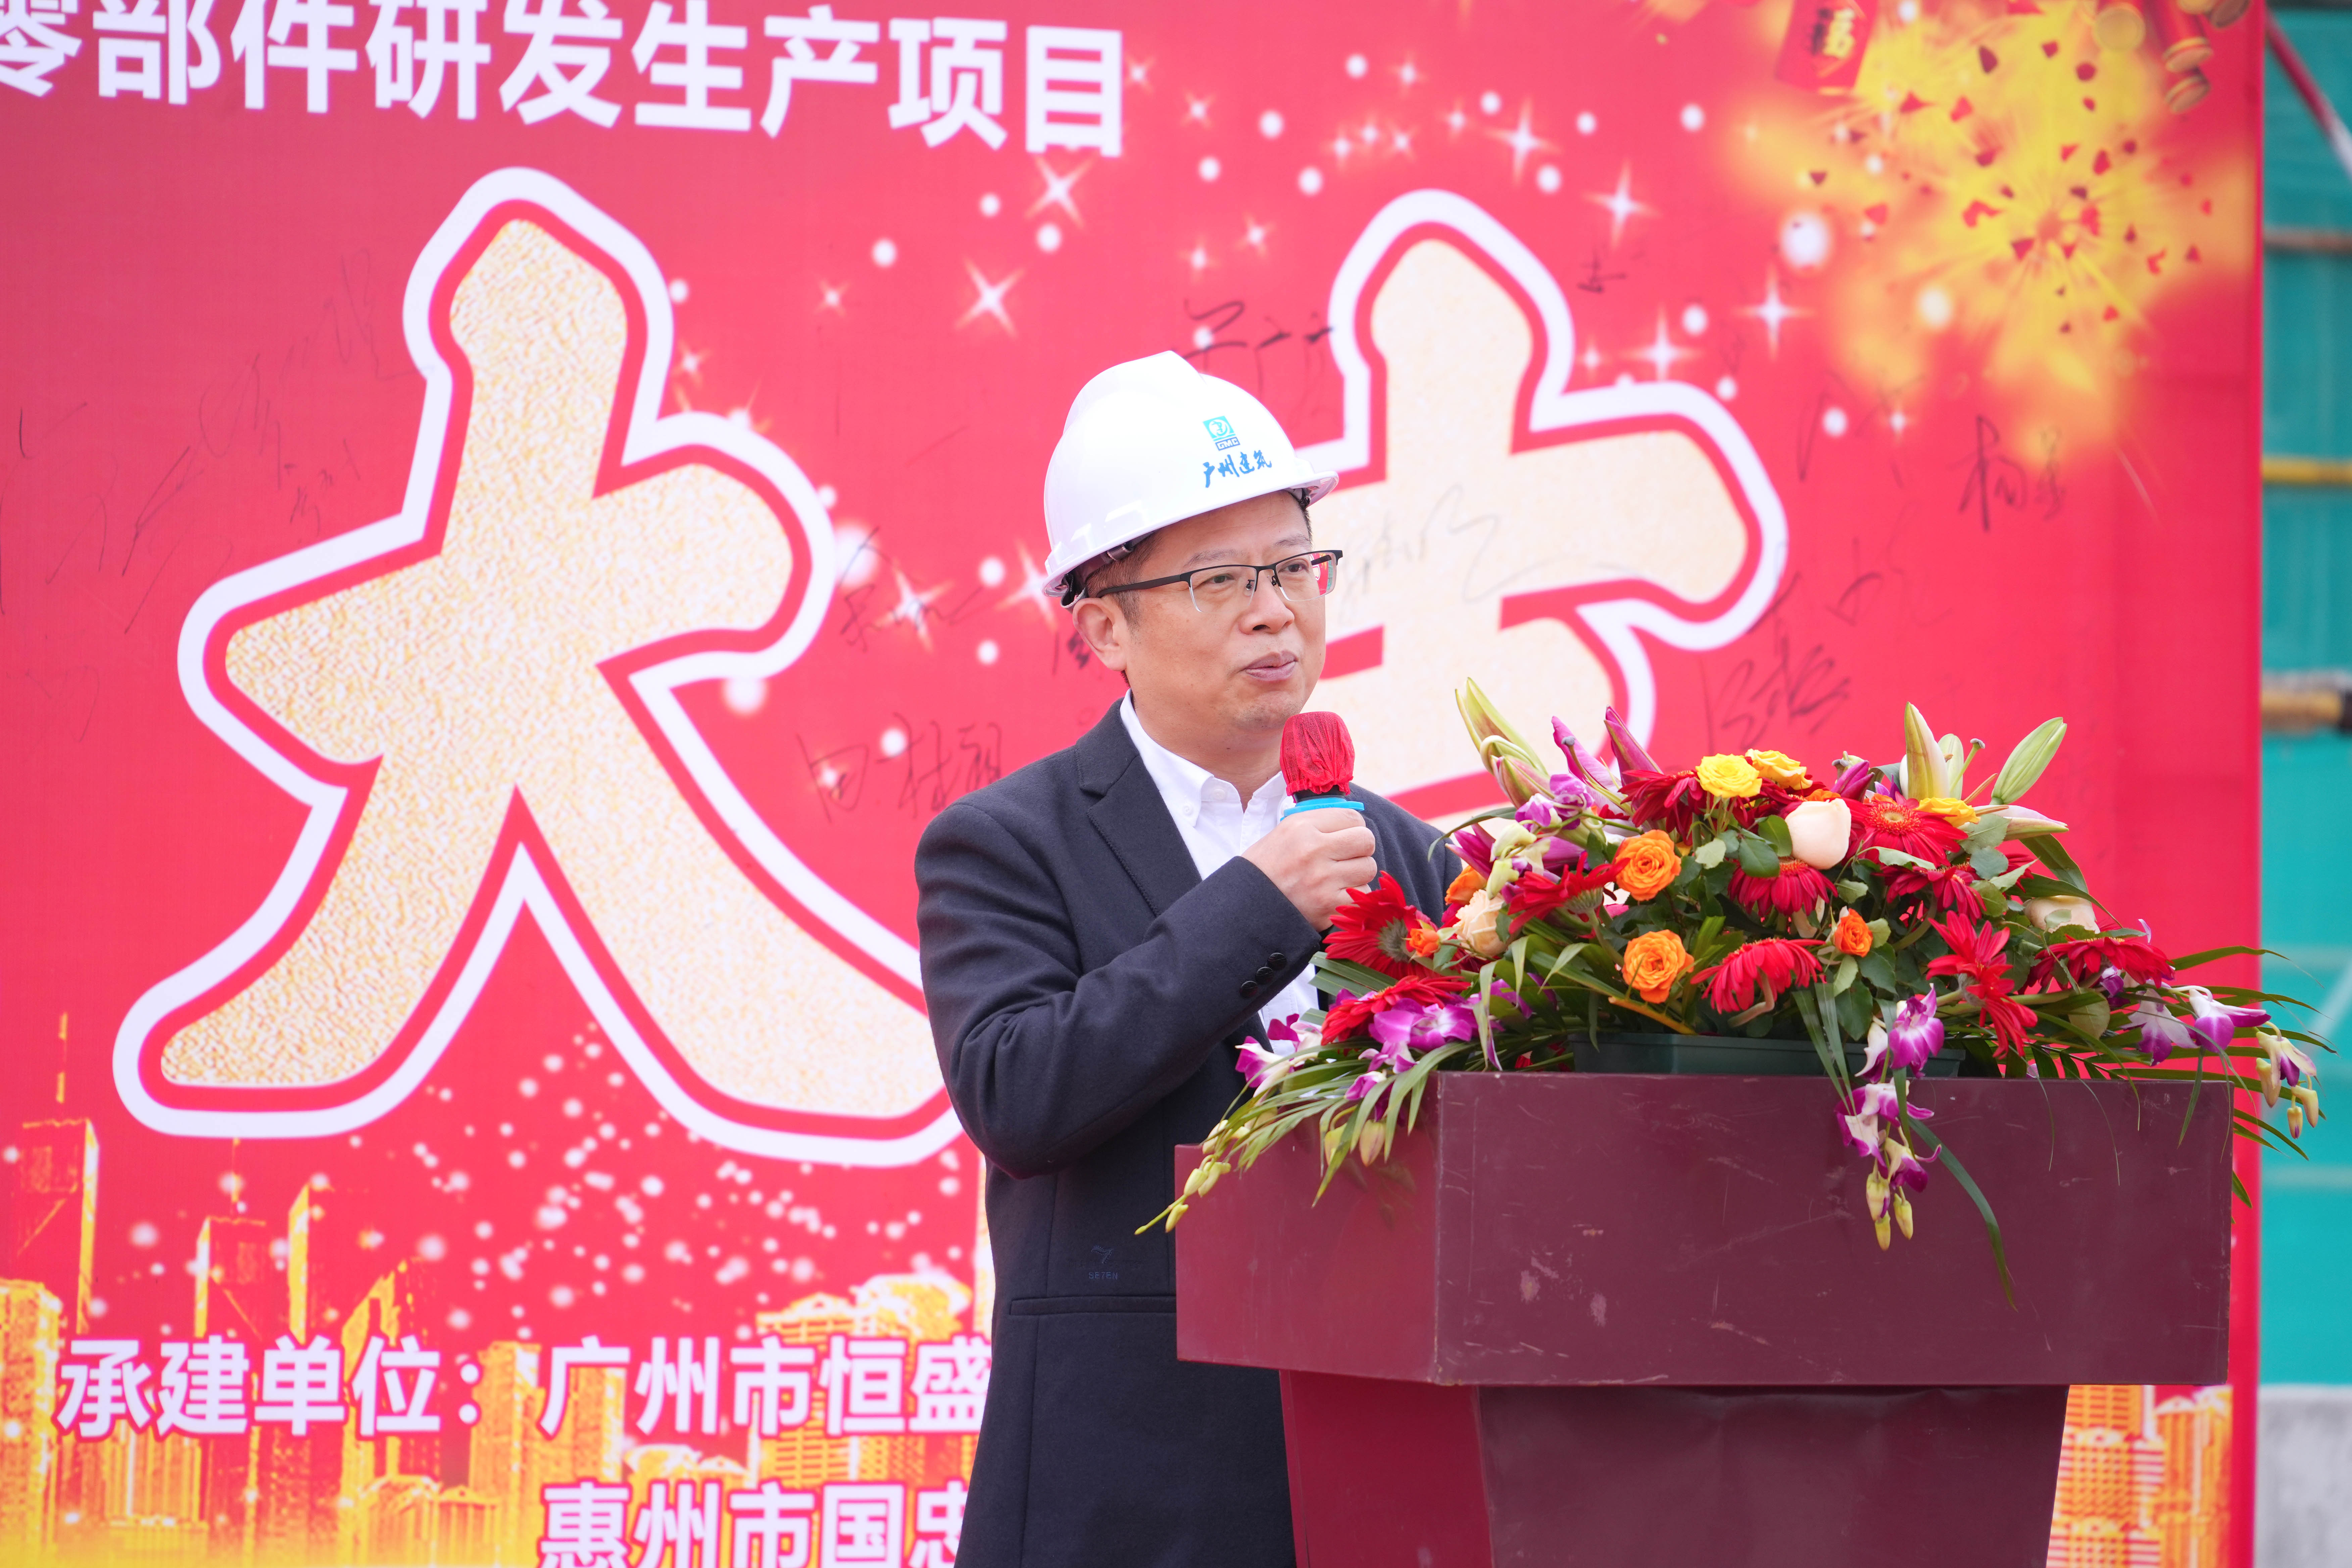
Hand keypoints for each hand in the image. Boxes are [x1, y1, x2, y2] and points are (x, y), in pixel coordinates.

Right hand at [1243, 809, 1377, 929]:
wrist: (1246, 905)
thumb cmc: (1268, 867)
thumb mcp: (1285, 833)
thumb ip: (1319, 823)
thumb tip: (1354, 822)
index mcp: (1301, 827)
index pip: (1353, 817)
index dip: (1352, 828)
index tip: (1343, 837)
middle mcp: (1313, 850)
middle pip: (1366, 841)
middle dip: (1359, 849)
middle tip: (1344, 857)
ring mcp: (1322, 880)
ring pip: (1368, 868)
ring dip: (1357, 874)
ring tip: (1336, 878)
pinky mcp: (1329, 906)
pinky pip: (1362, 895)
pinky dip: (1353, 897)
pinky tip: (1334, 896)